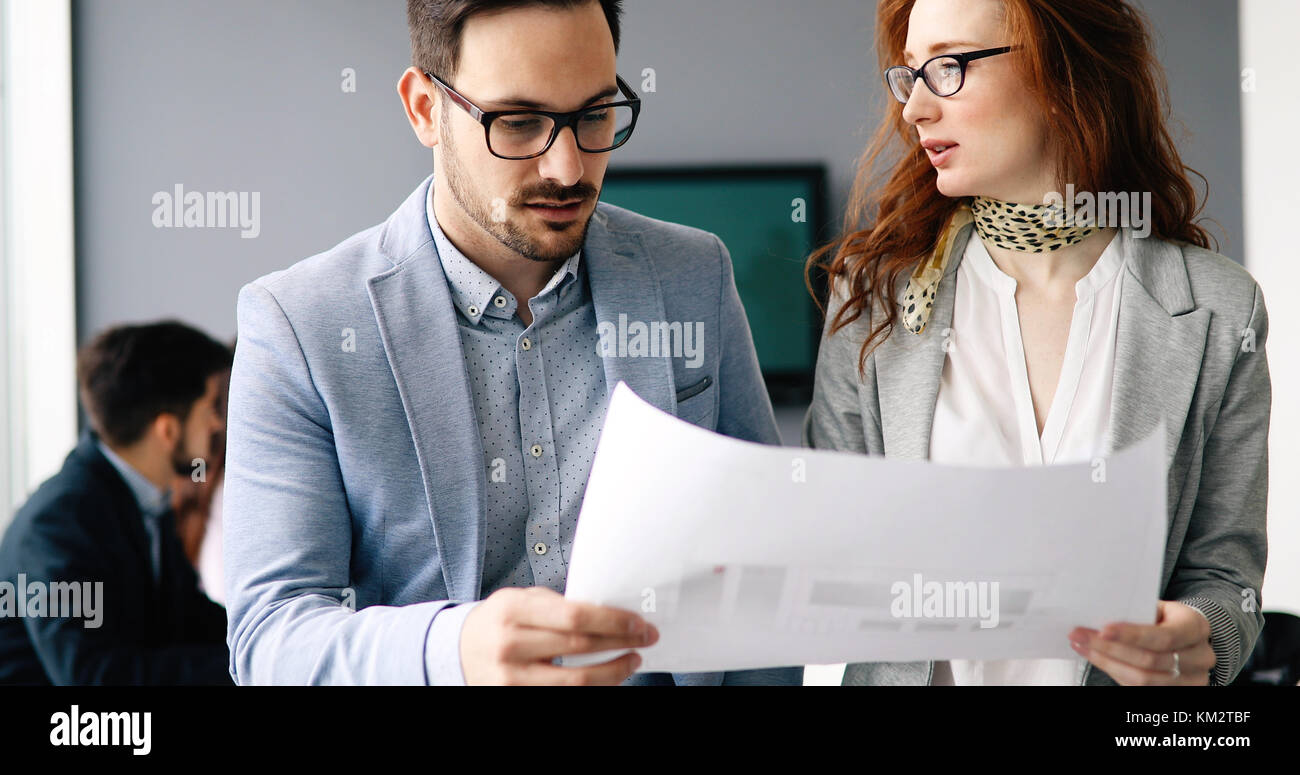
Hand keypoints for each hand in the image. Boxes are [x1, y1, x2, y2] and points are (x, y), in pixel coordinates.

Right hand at [460, 587, 657, 685]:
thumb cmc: (499, 621)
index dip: (612, 621)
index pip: (574, 616)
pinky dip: (593, 688)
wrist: (459, 651)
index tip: (637, 622)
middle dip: (620, 642)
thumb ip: (557, 605)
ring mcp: (511, 678)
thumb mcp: (520, 600)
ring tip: (631, 660)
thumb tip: (610, 614)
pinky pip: (564, 696)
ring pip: (576, 681)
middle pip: (579, 646)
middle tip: (646, 637)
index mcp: (512, 610)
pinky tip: (607, 678)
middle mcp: (509, 645)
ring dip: (613, 672)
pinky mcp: (515, 697)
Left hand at [1069, 600, 1213, 684]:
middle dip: (1109, 649)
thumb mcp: (1159, 607)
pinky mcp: (1178, 691)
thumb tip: (1100, 613)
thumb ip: (1138, 611)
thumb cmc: (1168, 618)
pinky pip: (1140, 688)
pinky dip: (1115, 672)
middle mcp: (1200, 656)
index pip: (1163, 636)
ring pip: (1143, 679)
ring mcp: (1192, 679)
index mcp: (1195, 627)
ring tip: (1083, 647)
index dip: (1131, 636)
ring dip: (1107, 663)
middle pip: (1150, 661)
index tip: (1102, 630)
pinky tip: (1097, 658)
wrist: (1189, 635)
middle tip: (1079, 636)